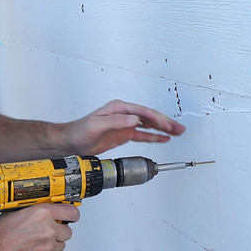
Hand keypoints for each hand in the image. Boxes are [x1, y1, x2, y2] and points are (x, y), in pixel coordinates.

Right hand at [0, 202, 78, 250]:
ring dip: (52, 245)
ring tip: (36, 244)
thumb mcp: (15, 212)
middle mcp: (48, 229)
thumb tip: (43, 207)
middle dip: (58, 232)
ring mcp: (48, 246)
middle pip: (67, 231)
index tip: (71, 217)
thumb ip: (33, 210)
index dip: (72, 215)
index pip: (71, 212)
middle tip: (45, 234)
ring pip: (61, 245)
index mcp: (42, 213)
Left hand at [63, 99, 185, 154]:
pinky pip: (143, 135)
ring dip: (163, 128)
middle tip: (179, 128)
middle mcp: (124, 114)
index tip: (166, 126)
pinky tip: (163, 138)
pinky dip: (154, 137)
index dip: (157, 119)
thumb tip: (134, 119)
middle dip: (166, 122)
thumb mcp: (97, 125)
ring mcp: (125, 124)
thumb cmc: (79, 130)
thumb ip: (116, 122)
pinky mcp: (124, 134)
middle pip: (150, 117)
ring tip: (178, 132)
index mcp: (119, 109)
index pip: (143, 112)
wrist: (70, 141)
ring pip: (149, 125)